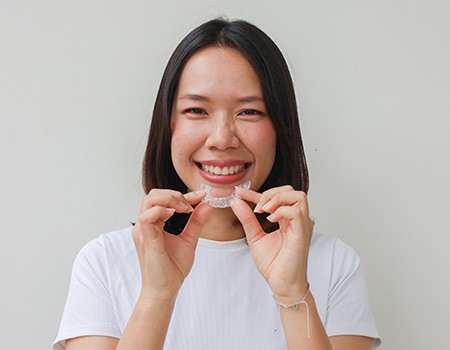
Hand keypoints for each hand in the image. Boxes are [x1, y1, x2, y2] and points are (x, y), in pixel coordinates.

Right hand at [133, 189, 212, 302]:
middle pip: (153, 195)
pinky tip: (174, 214)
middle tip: (190, 204)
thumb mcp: (189, 239)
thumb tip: (207, 205)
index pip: (164, 199)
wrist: (165, 290)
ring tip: (184, 208)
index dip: (184, 194)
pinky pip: (147, 217)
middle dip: (174, 194)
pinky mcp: (146, 239)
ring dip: (169, 199)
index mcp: (154, 223)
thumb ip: (196, 222)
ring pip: (149, 201)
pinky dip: (161, 211)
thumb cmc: (172, 268)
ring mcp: (143, 231)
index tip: (201, 195)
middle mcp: (145, 225)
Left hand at [231, 186, 313, 300]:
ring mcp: (302, 225)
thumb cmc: (274, 264)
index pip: (274, 197)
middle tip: (256, 207)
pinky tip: (270, 219)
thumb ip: (247, 219)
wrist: (282, 284)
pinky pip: (297, 212)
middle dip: (270, 193)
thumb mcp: (255, 237)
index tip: (239, 192)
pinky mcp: (302, 233)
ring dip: (277, 199)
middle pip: (291, 191)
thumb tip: (236, 202)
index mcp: (287, 219)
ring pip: (298, 196)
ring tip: (263, 210)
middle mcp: (297, 220)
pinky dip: (281, 211)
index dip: (255, 192)